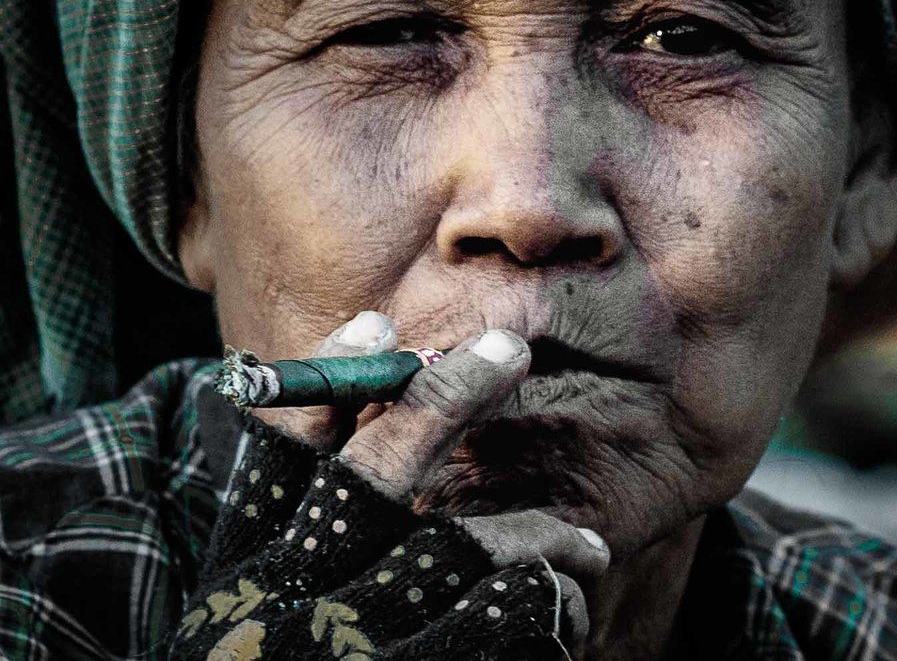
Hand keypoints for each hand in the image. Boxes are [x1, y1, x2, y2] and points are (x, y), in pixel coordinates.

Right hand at [171, 316, 608, 657]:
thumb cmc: (289, 654)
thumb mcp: (267, 591)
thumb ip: (306, 511)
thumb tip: (372, 389)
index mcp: (253, 565)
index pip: (282, 453)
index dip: (327, 382)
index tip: (380, 325)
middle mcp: (297, 598)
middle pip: (372, 477)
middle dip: (443, 401)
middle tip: (508, 347)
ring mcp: (356, 645)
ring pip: (459, 553)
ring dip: (533, 534)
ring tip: (587, 543)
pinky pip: (499, 622)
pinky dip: (546, 605)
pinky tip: (568, 607)